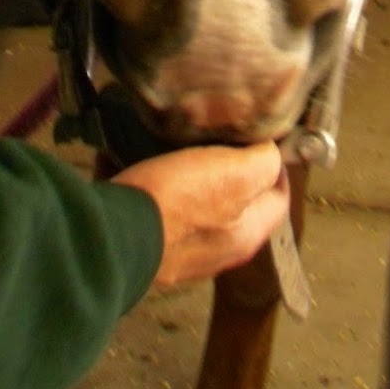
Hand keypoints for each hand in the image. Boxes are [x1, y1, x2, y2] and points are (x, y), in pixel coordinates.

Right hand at [112, 142, 288, 289]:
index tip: (262, 138)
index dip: (278, 166)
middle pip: (236, 202)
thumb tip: (270, 153)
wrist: (110, 237)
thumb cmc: (177, 204)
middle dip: (229, 168)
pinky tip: (137, 156)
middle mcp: (218, 251)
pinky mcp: (147, 244)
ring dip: (188, 174)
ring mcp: (181, 252)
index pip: (279, 199)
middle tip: (217, 136)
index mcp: (245, 236)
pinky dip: (150, 181)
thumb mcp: (234, 175)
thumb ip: (263, 164)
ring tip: (176, 143)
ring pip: (195, 203)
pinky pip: (156, 205)